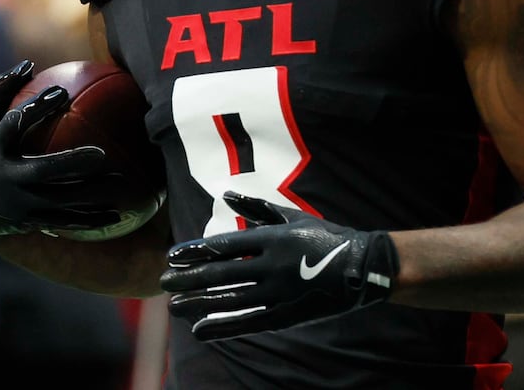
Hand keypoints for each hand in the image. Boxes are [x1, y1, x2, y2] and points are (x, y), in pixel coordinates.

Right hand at [0, 60, 125, 237]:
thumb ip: (2, 91)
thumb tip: (28, 64)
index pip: (16, 124)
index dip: (37, 108)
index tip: (62, 92)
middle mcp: (6, 178)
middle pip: (42, 172)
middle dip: (71, 163)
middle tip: (101, 154)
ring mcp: (18, 204)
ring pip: (59, 201)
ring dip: (91, 195)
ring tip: (122, 183)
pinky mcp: (29, 222)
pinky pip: (65, 222)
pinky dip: (91, 220)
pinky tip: (117, 216)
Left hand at [160, 191, 397, 339]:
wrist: (360, 266)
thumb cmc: (322, 235)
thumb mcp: (290, 216)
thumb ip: (257, 207)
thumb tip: (228, 193)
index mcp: (271, 238)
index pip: (224, 245)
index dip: (197, 251)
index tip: (172, 257)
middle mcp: (271, 265)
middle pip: (222, 274)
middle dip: (189, 279)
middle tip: (163, 283)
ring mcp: (279, 293)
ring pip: (231, 300)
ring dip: (200, 304)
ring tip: (175, 308)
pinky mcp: (287, 315)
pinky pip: (249, 322)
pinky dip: (224, 327)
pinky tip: (202, 330)